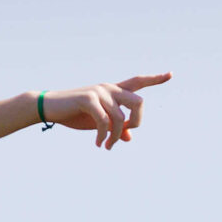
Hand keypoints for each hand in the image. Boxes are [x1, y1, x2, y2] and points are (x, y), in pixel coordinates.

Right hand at [38, 74, 170, 150]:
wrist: (50, 108)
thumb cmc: (74, 114)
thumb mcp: (97, 122)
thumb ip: (114, 127)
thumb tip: (128, 137)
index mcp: (113, 90)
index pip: (138, 82)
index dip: (155, 79)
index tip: (171, 74)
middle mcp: (109, 88)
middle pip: (139, 103)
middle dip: (137, 122)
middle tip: (125, 135)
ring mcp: (99, 92)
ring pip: (121, 119)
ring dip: (116, 137)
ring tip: (106, 146)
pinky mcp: (88, 99)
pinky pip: (105, 122)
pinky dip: (104, 136)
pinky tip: (98, 143)